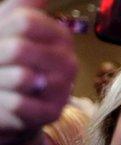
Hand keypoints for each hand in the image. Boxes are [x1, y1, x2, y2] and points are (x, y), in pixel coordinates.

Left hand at [0, 0, 77, 142]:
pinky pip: (19, 103)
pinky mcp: (52, 113)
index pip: (25, 22)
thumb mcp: (8, 27)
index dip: (2, 28)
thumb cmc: (6, 60)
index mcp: (60, 36)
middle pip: (20, 49)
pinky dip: (3, 101)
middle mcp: (68, 62)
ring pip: (21, 77)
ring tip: (0, 81)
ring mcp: (62, 89)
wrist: (6, 100)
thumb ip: (22, 8)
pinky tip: (5, 100)